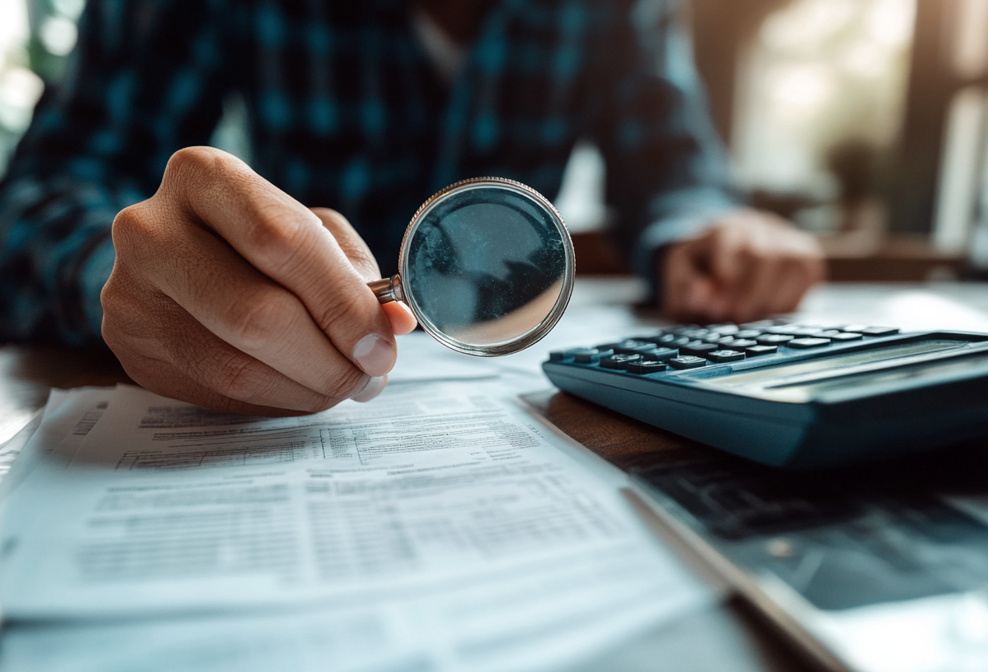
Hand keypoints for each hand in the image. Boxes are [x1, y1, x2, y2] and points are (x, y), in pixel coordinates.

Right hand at [101, 147, 416, 415]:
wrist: (168, 262)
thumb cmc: (253, 242)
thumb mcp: (306, 230)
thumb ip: (352, 271)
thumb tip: (395, 322)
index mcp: (203, 176)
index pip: (281, 241)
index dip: (341, 301)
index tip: (382, 341)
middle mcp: (151, 230)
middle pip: (256, 314)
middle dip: (330, 358)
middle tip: (370, 375)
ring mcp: (130, 293)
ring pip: (238, 368)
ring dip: (309, 389)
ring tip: (345, 385)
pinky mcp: (129, 348)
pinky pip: (219, 393)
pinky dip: (278, 401)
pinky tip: (303, 390)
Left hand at [660, 209, 824, 323]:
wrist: (722, 255)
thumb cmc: (700, 270)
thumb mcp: (680, 277)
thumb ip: (685, 287)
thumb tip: (703, 298)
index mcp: (723, 227)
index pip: (727, 238)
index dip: (724, 276)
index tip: (717, 307)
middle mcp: (759, 226)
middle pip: (764, 255)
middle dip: (749, 295)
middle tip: (734, 318)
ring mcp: (786, 238)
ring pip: (793, 263)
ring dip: (772, 300)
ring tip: (752, 318)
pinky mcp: (807, 255)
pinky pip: (809, 273)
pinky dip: (793, 299)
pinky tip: (771, 312)